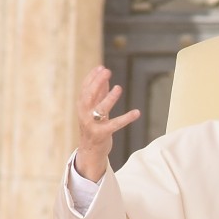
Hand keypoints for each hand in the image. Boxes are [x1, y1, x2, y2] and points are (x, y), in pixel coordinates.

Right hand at [75, 66, 139, 180]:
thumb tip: (105, 76)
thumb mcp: (94, 109)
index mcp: (82, 107)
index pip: (85, 89)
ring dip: (109, 98)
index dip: (92, 77)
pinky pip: (115, 124)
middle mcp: (84, 114)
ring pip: (100, 109)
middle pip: (88, 96)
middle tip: (106, 71)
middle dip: (96, 82)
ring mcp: (92, 125)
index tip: (101, 67)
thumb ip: (100, 94)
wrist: (90, 151)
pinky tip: (137, 112)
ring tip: (118, 87)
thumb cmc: (94, 126)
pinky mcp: (102, 134)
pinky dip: (126, 118)